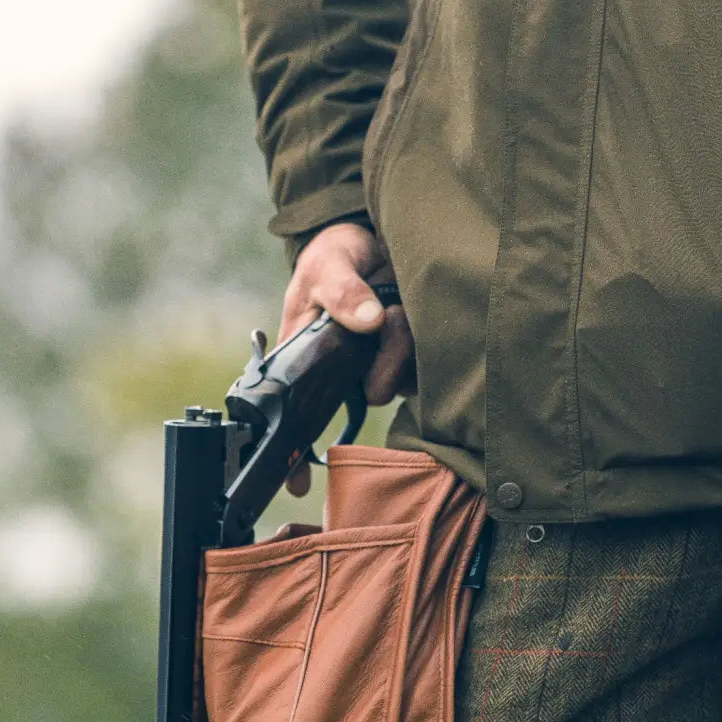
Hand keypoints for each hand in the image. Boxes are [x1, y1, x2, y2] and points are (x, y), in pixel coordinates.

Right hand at [277, 221, 414, 495]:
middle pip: (371, 393)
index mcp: (310, 358)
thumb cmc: (339, 253)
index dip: (295, 455)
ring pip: (402, 379)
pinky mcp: (413, 355)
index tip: (296, 484)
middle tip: (384, 317)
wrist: (377, 238)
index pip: (296, 416)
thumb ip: (342, 289)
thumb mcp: (328, 263)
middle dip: (384, 364)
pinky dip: (422, 337)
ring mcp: (382, 364)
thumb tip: (369, 321)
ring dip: (404, 342)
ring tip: (394, 305)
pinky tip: (410, 311)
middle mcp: (346, 371)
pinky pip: (426, 364)